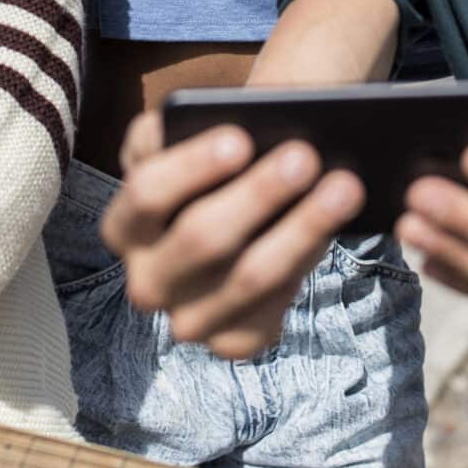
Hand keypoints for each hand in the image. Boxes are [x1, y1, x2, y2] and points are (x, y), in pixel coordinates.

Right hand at [103, 110, 362, 357]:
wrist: (244, 205)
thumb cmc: (219, 163)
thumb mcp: (189, 134)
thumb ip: (186, 124)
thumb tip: (229, 124)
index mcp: (124, 226)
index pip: (147, 194)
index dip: (192, 166)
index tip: (241, 137)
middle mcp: (146, 281)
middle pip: (201, 238)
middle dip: (258, 193)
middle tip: (306, 155)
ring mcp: (188, 320)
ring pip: (248, 278)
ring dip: (301, 228)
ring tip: (344, 186)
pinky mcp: (230, 342)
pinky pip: (270, 313)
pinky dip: (304, 267)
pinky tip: (331, 232)